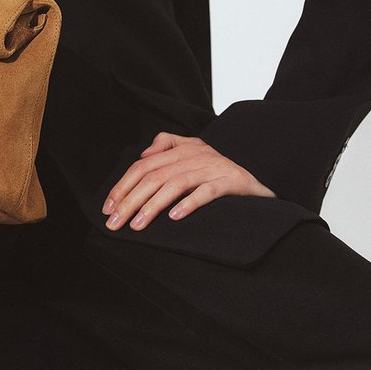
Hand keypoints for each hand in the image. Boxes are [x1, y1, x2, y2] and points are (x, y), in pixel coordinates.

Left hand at [102, 131, 275, 230]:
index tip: (108, 207)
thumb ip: (168, 144)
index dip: (123, 185)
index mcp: (182, 149)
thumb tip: (143, 153)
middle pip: (154, 176)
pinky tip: (174, 217)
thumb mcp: (194, 149)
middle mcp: (194, 156)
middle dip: (130, 200)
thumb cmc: (222, 168)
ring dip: (152, 206)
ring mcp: (211, 168)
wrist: (262, 174)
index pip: (143, 166)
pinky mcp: (230, 183)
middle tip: (114, 223)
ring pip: (175, 184)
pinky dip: (189, 204)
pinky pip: (206, 192)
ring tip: (136, 225)